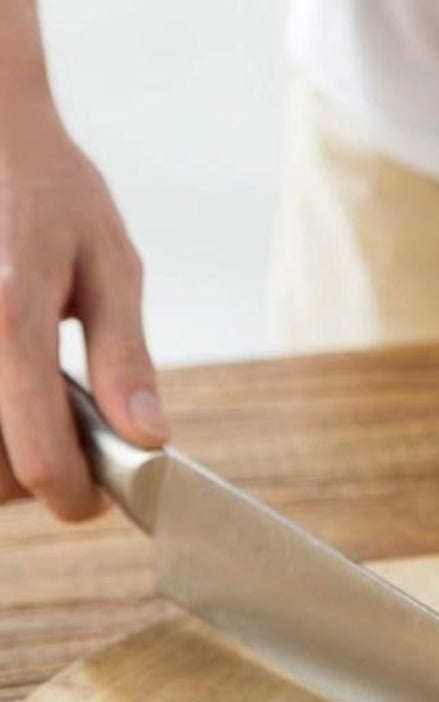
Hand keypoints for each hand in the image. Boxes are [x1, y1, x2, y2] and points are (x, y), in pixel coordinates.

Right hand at [0, 90, 167, 519]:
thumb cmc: (46, 188)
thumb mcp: (109, 266)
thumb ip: (125, 360)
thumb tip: (148, 441)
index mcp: (9, 318)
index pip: (35, 456)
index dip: (72, 498)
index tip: (96, 500)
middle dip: (32, 481)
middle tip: (73, 452)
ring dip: (0, 461)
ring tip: (35, 420)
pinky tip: (6, 395)